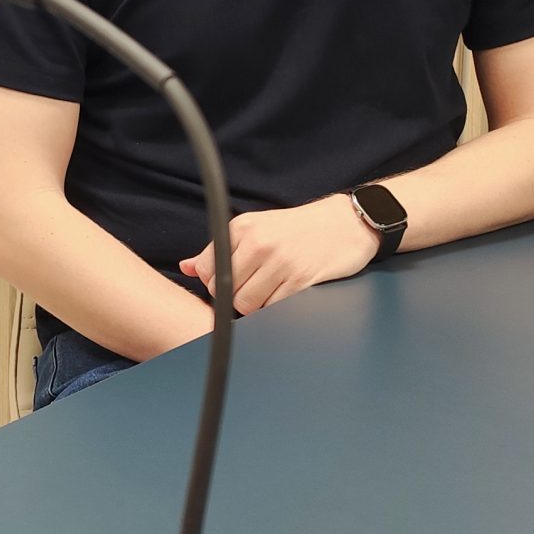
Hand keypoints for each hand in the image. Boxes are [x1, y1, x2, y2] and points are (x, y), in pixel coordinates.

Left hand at [181, 195, 377, 315]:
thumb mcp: (256, 228)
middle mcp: (258, 244)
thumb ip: (220, 249)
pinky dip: (275, 310)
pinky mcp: (301, 281)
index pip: (207, 271)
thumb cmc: (298, 228)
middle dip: (235, 298)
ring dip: (255, 307)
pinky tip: (285, 296)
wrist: (346, 223)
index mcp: (242, 228)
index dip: (216, 284)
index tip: (231, 283)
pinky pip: (273, 309)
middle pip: (225, 291)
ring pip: (247, 304)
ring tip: (270, 293)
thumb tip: (186, 267)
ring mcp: (280, 263)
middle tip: (254, 290)